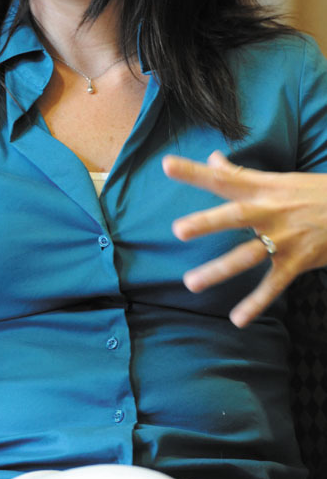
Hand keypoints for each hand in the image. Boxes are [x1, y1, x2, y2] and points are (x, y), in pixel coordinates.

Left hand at [162, 150, 326, 326]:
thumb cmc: (314, 193)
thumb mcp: (279, 179)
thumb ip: (241, 173)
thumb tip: (213, 158)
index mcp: (262, 188)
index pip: (223, 176)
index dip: (195, 171)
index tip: (166, 165)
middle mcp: (270, 211)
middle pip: (235, 215)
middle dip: (208, 222)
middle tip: (178, 230)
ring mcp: (285, 237)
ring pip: (248, 255)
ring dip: (220, 270)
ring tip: (191, 283)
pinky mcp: (299, 260)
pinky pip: (274, 284)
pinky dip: (257, 303)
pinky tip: (237, 319)